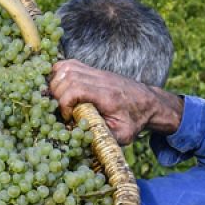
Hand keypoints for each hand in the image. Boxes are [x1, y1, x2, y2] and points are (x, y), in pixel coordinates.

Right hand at [48, 59, 183, 144]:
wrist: (148, 102)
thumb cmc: (135, 120)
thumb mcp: (123, 135)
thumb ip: (104, 136)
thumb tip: (82, 140)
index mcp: (107, 96)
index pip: (76, 89)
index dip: (65, 103)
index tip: (68, 117)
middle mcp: (101, 80)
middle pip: (68, 77)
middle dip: (57, 94)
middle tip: (60, 109)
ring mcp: (97, 72)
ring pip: (66, 67)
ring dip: (55, 83)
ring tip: (58, 100)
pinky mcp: (94, 70)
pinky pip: (70, 64)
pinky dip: (59, 73)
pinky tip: (60, 87)